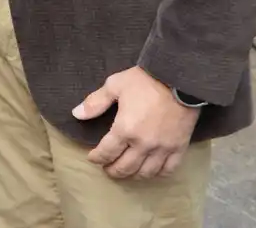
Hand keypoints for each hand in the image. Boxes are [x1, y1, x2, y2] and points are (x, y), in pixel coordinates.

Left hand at [74, 66, 199, 178]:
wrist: (178, 79)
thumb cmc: (144, 81)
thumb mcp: (114, 86)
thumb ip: (95, 102)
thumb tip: (76, 114)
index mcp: (124, 129)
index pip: (106, 152)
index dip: (97, 158)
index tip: (92, 158)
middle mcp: (143, 144)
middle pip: (125, 167)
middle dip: (113, 170)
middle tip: (107, 169)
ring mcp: (163, 148)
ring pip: (146, 173)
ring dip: (134, 175)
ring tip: (127, 172)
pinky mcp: (179, 147)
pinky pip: (169, 169)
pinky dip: (158, 174)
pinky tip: (151, 171)